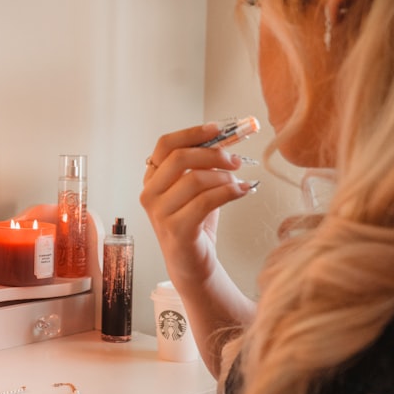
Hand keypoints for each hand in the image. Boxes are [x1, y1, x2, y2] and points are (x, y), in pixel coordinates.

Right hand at [140, 123, 256, 291]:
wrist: (192, 265)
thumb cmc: (195, 224)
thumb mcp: (197, 189)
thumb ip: (205, 165)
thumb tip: (227, 139)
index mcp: (152, 179)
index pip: (165, 145)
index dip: (192, 133)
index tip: (218, 129)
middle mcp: (150, 194)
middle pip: (179, 158)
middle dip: (213, 154)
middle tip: (235, 160)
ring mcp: (160, 213)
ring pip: (194, 179)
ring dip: (224, 176)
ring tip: (239, 182)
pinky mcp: (176, 229)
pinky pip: (205, 201)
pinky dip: (229, 192)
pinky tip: (242, 191)